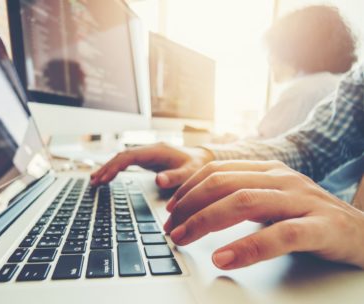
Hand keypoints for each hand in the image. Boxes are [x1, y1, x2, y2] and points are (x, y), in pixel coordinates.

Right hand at [91, 143, 212, 187]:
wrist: (202, 159)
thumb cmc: (197, 166)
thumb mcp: (190, 173)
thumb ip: (175, 177)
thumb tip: (158, 180)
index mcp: (157, 151)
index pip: (130, 156)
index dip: (115, 167)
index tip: (104, 178)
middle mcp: (150, 150)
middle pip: (122, 156)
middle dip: (107, 168)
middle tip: (94, 182)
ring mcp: (147, 154)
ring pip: (122, 158)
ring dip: (108, 168)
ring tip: (94, 181)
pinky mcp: (147, 160)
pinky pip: (126, 163)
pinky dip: (115, 169)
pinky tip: (106, 177)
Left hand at [164, 160, 363, 268]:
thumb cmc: (311, 217)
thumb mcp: (273, 201)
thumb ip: (242, 198)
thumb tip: (201, 209)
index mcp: (268, 170)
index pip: (217, 171)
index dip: (188, 189)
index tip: (171, 209)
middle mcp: (282, 179)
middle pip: (224, 184)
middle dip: (190, 206)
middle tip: (171, 228)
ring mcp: (302, 199)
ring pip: (244, 202)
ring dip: (206, 221)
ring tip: (184, 239)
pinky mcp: (321, 227)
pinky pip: (280, 235)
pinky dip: (248, 247)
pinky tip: (224, 258)